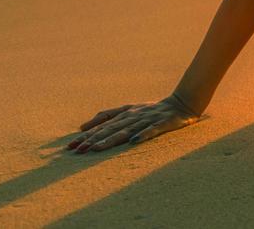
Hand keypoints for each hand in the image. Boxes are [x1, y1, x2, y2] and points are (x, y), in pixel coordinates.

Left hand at [67, 94, 201, 152]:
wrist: (182, 103)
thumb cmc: (152, 109)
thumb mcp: (128, 109)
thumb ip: (106, 115)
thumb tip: (82, 126)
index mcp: (125, 113)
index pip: (102, 125)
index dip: (87, 135)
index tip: (71, 146)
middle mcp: (134, 116)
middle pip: (111, 129)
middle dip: (93, 140)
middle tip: (78, 151)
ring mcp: (148, 119)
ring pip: (126, 130)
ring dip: (110, 140)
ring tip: (96, 149)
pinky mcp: (163, 123)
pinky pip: (152, 130)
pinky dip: (143, 134)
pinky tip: (134, 141)